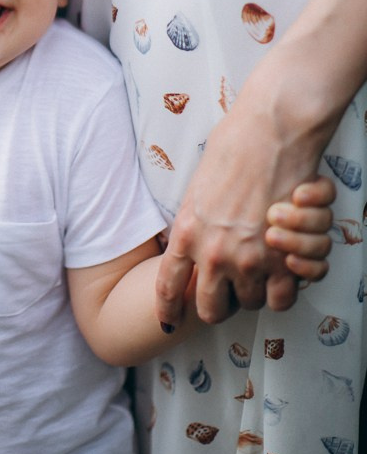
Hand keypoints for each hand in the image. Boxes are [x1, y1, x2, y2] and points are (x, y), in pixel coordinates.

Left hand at [154, 42, 338, 326]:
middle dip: (220, 305)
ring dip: (256, 291)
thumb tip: (197, 236)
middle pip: (211, 309)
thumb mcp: (198, 188)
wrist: (269, 132)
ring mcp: (250, 260)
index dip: (168, 309)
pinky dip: (285, 289)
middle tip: (229, 291)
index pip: (168, 287)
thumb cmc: (233, 146)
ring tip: (260, 269)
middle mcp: (214, 254)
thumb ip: (196, 220)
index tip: (167, 321)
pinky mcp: (283, 257)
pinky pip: (284, 298)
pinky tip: (285, 272)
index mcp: (185, 233)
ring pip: (251, 303)